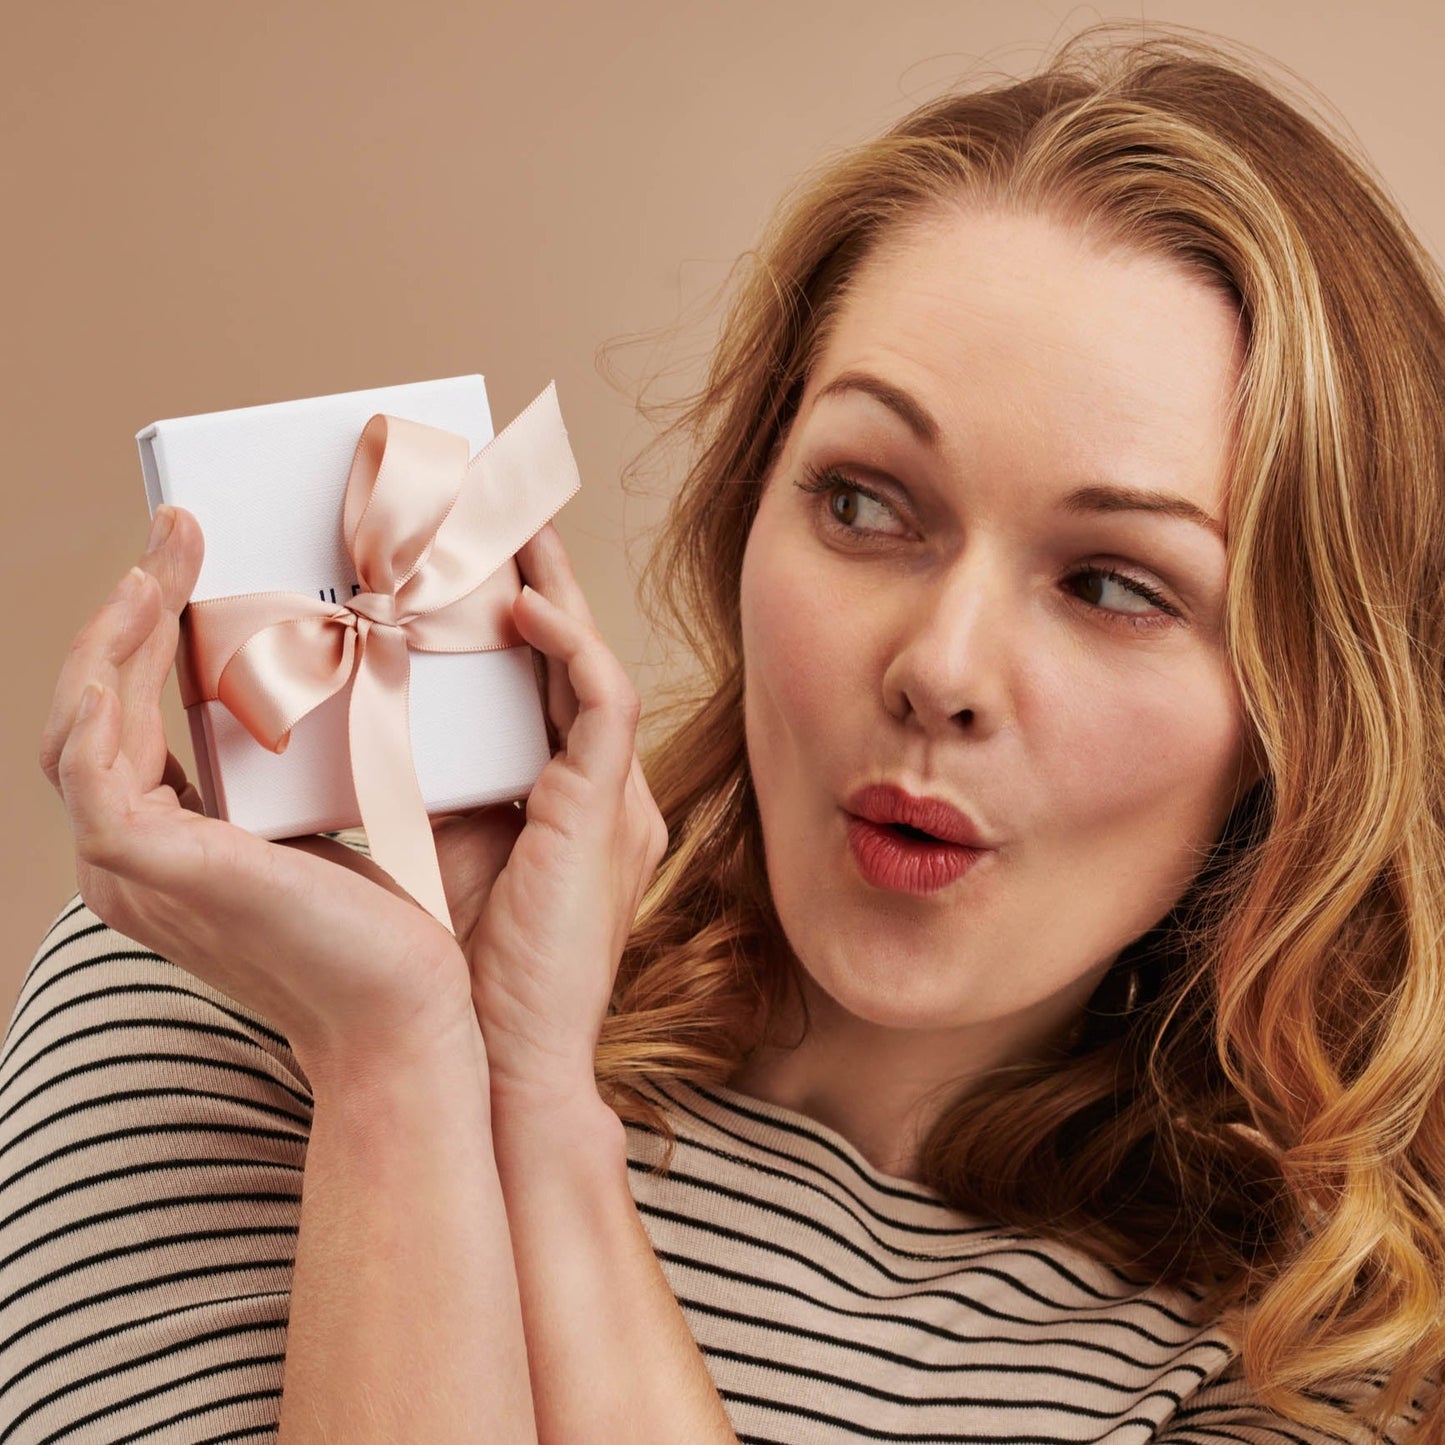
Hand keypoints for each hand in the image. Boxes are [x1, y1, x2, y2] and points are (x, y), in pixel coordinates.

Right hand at [37, 506, 481, 1085]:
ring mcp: (130, 871)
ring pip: (80, 725)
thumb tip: (310, 668)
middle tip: (176, 530)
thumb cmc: (383, 924)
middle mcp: (130, 862)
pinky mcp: (153, 869)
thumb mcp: (321, 816)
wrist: (407, 1010)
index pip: (122, 725)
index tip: (188, 559)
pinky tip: (144, 621)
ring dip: (113, 629)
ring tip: (165, 552)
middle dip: (124, 614)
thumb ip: (285, 760)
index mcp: (167, 849)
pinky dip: (107, 690)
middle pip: (88, 712)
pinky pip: (97, 767)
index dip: (141, 637)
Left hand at [428, 522, 667, 1105]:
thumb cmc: (465, 973)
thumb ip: (422, 782)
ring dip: (548, 586)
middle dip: (531, 573)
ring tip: (502, 515)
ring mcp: (612, 797)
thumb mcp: (437, 852)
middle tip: (485, 498)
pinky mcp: (609, 810)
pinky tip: (520, 604)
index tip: (457, 553)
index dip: (504, 613)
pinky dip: (566, 645)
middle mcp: (598, 787)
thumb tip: (355, 714)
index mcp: (563, 800)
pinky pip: (603, 702)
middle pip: (565, 653)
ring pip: (588, 660)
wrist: (503, 1067)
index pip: (534, 682)